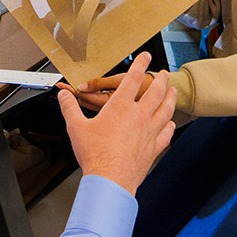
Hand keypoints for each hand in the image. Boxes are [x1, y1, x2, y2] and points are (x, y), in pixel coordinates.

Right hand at [57, 54, 173, 194]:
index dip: (140, 65)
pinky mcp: (154, 147)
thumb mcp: (76, 127)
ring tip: (173, 91)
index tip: (146, 56)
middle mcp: (139, 116)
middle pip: (155, 92)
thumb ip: (70, 108)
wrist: (111, 179)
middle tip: (164, 73)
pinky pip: (166, 133)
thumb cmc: (95, 155)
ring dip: (170, 98)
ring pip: (166, 110)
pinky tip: (170, 124)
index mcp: (120, 107)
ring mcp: (150, 132)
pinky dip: (169, 125)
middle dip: (161, 79)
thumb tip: (64, 96)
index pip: (133, 79)